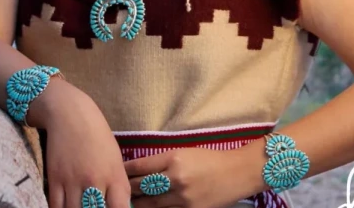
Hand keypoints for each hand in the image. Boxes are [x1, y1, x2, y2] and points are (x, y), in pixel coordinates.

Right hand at [37, 80, 130, 207]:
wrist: (71, 114)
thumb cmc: (97, 135)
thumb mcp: (115, 158)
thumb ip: (117, 185)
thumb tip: (120, 207)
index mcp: (115, 175)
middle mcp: (96, 181)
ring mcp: (74, 181)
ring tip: (80, 207)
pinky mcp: (55, 179)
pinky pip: (55, 207)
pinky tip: (66, 207)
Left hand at [125, 148, 250, 207]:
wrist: (238, 173)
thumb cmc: (210, 159)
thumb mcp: (185, 152)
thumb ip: (162, 161)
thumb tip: (139, 171)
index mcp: (174, 158)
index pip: (140, 167)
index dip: (125, 171)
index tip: (117, 172)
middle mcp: (175, 178)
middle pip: (141, 187)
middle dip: (128, 188)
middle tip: (115, 190)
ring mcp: (182, 198)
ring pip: (149, 205)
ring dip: (136, 203)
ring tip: (126, 202)